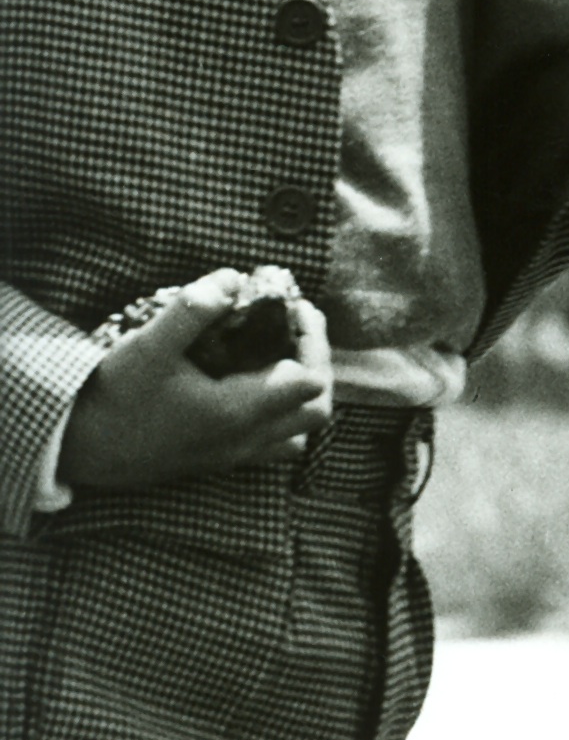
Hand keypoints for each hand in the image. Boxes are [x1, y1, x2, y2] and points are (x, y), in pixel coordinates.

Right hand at [61, 270, 332, 491]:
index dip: (313, 341)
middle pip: (315, 410)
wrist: (79, 448)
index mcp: (236, 412)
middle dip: (316, 363)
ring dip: (302, 394)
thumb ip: (191, 311)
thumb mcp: (148, 347)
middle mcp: (243, 440)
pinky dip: (282, 415)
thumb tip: (232, 278)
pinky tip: (255, 383)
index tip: (297, 308)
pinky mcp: (217, 461)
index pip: (310, 381)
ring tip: (282, 354)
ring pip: (297, 433)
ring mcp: (232, 456)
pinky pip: (273, 445)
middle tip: (296, 327)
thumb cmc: (114, 397)